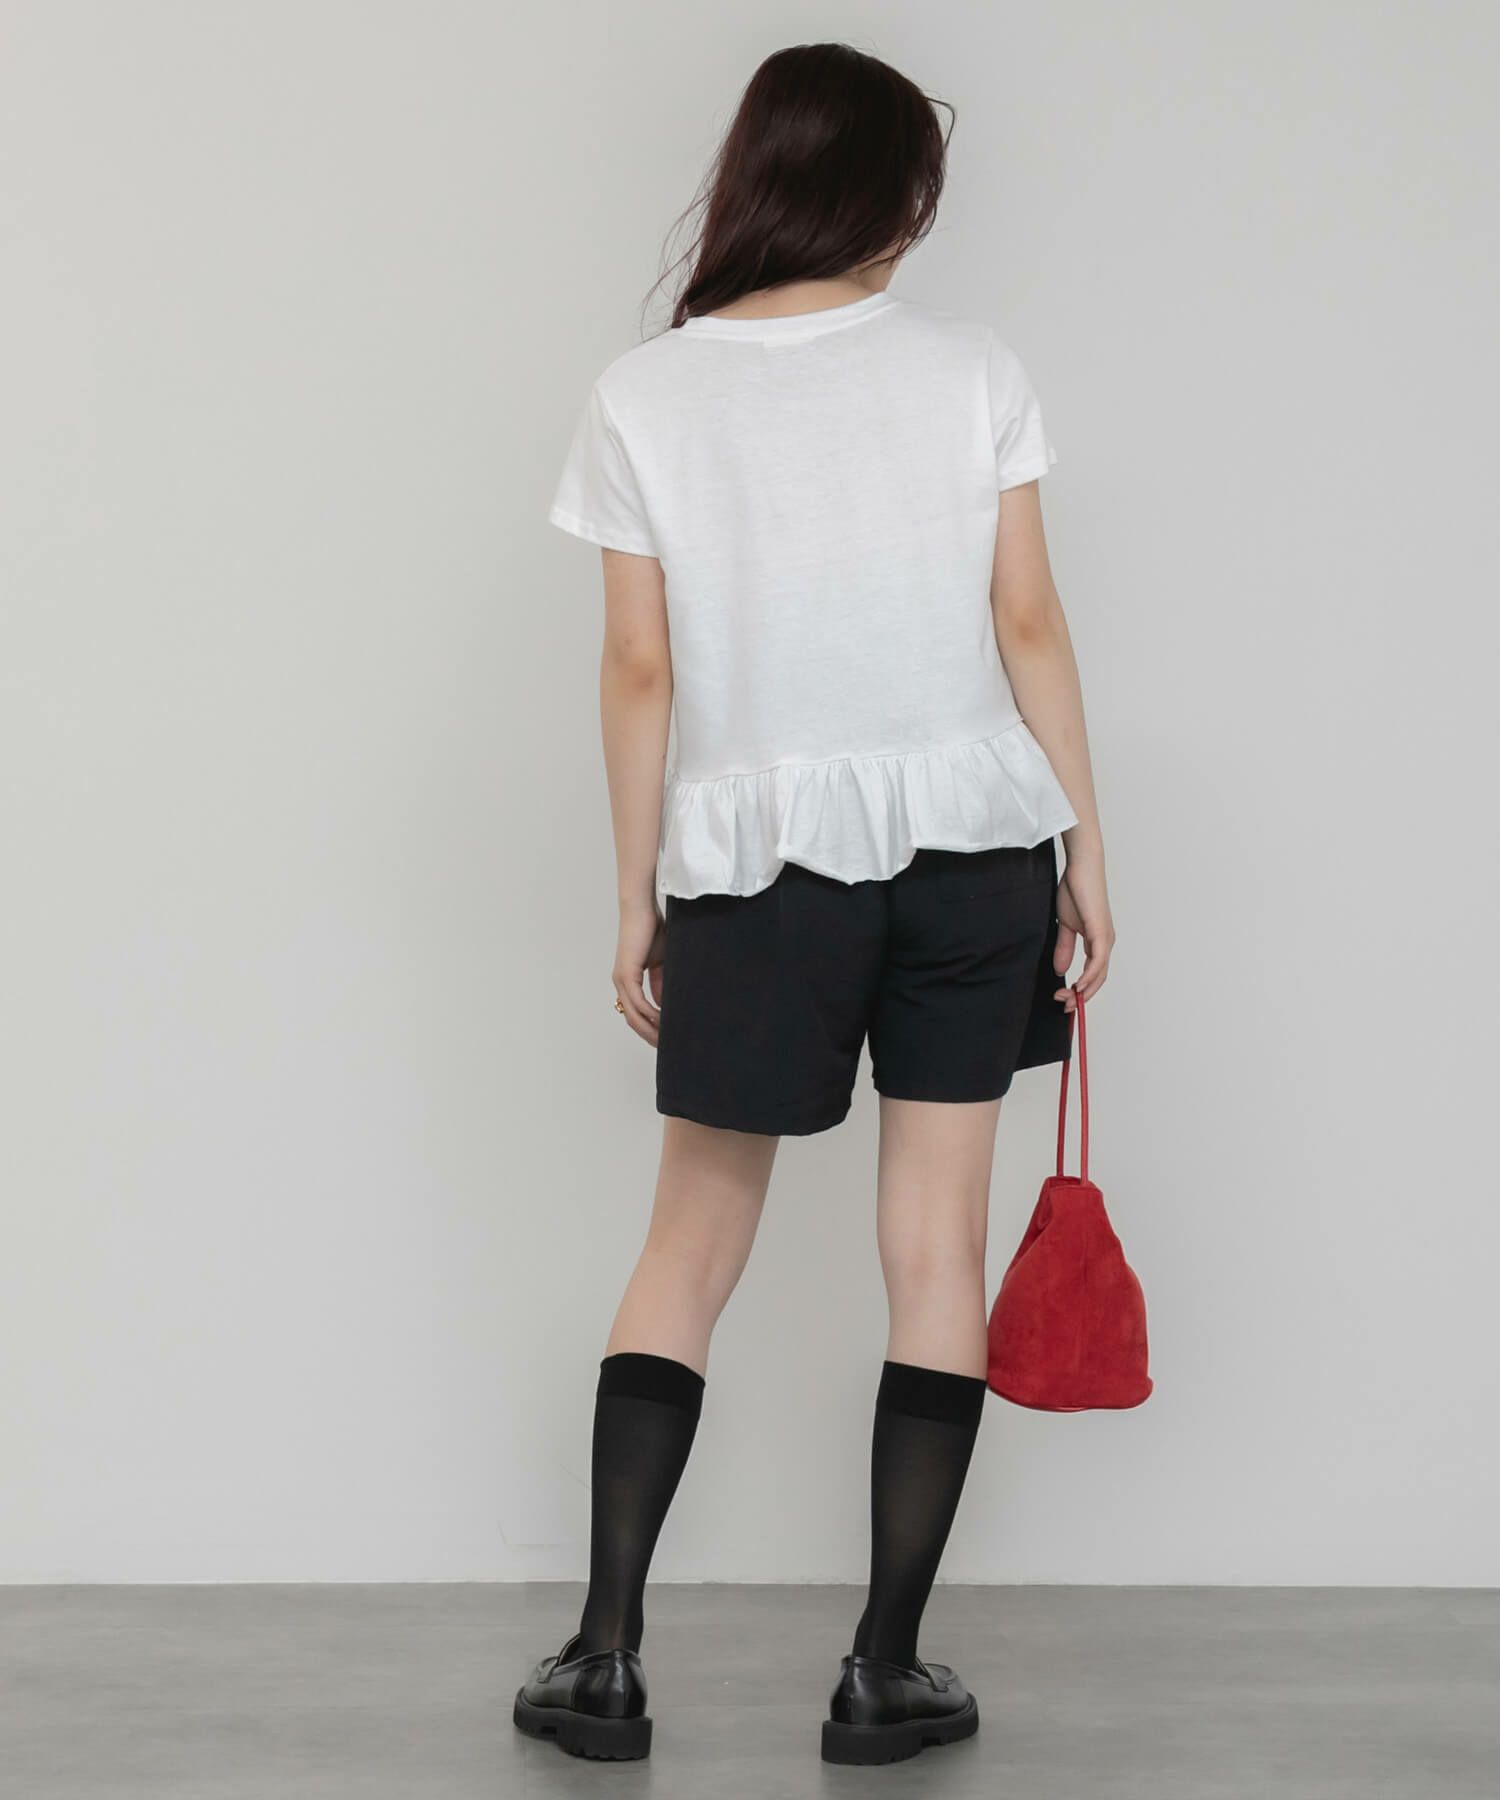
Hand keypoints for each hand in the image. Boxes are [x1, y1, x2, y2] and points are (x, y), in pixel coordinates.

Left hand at [613, 899, 665, 1044]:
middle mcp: (621, 984)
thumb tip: (664, 1005)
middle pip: (632, 1020)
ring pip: (633, 1014)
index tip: (664, 1038)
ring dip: (650, 1029)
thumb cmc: (652, 931)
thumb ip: (661, 984)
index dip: (649, 1028)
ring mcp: (622, 980)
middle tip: (665, 1047)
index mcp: (628, 981)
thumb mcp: (662, 963)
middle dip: (649, 1035)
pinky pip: (637, 1002)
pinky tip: (662, 1020)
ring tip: (666, 1039)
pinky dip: (650, 1013)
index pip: (636, 1013)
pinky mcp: (627, 974)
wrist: (642, 911)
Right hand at [1053, 848, 1114, 1008]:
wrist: (1081, 868)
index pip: (1093, 974)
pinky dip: (1089, 976)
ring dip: (1084, 990)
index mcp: (1098, 941)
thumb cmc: (1075, 890)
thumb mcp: (1065, 925)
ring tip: (1067, 999)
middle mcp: (1106, 942)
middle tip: (1063, 1006)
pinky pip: (1098, 961)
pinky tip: (1079, 985)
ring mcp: (1106, 938)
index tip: (1063, 998)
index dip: (1080, 990)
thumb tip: (1061, 970)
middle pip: (1098, 979)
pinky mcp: (1101, 932)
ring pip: (1099, 974)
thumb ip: (1064, 947)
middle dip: (1081, 996)